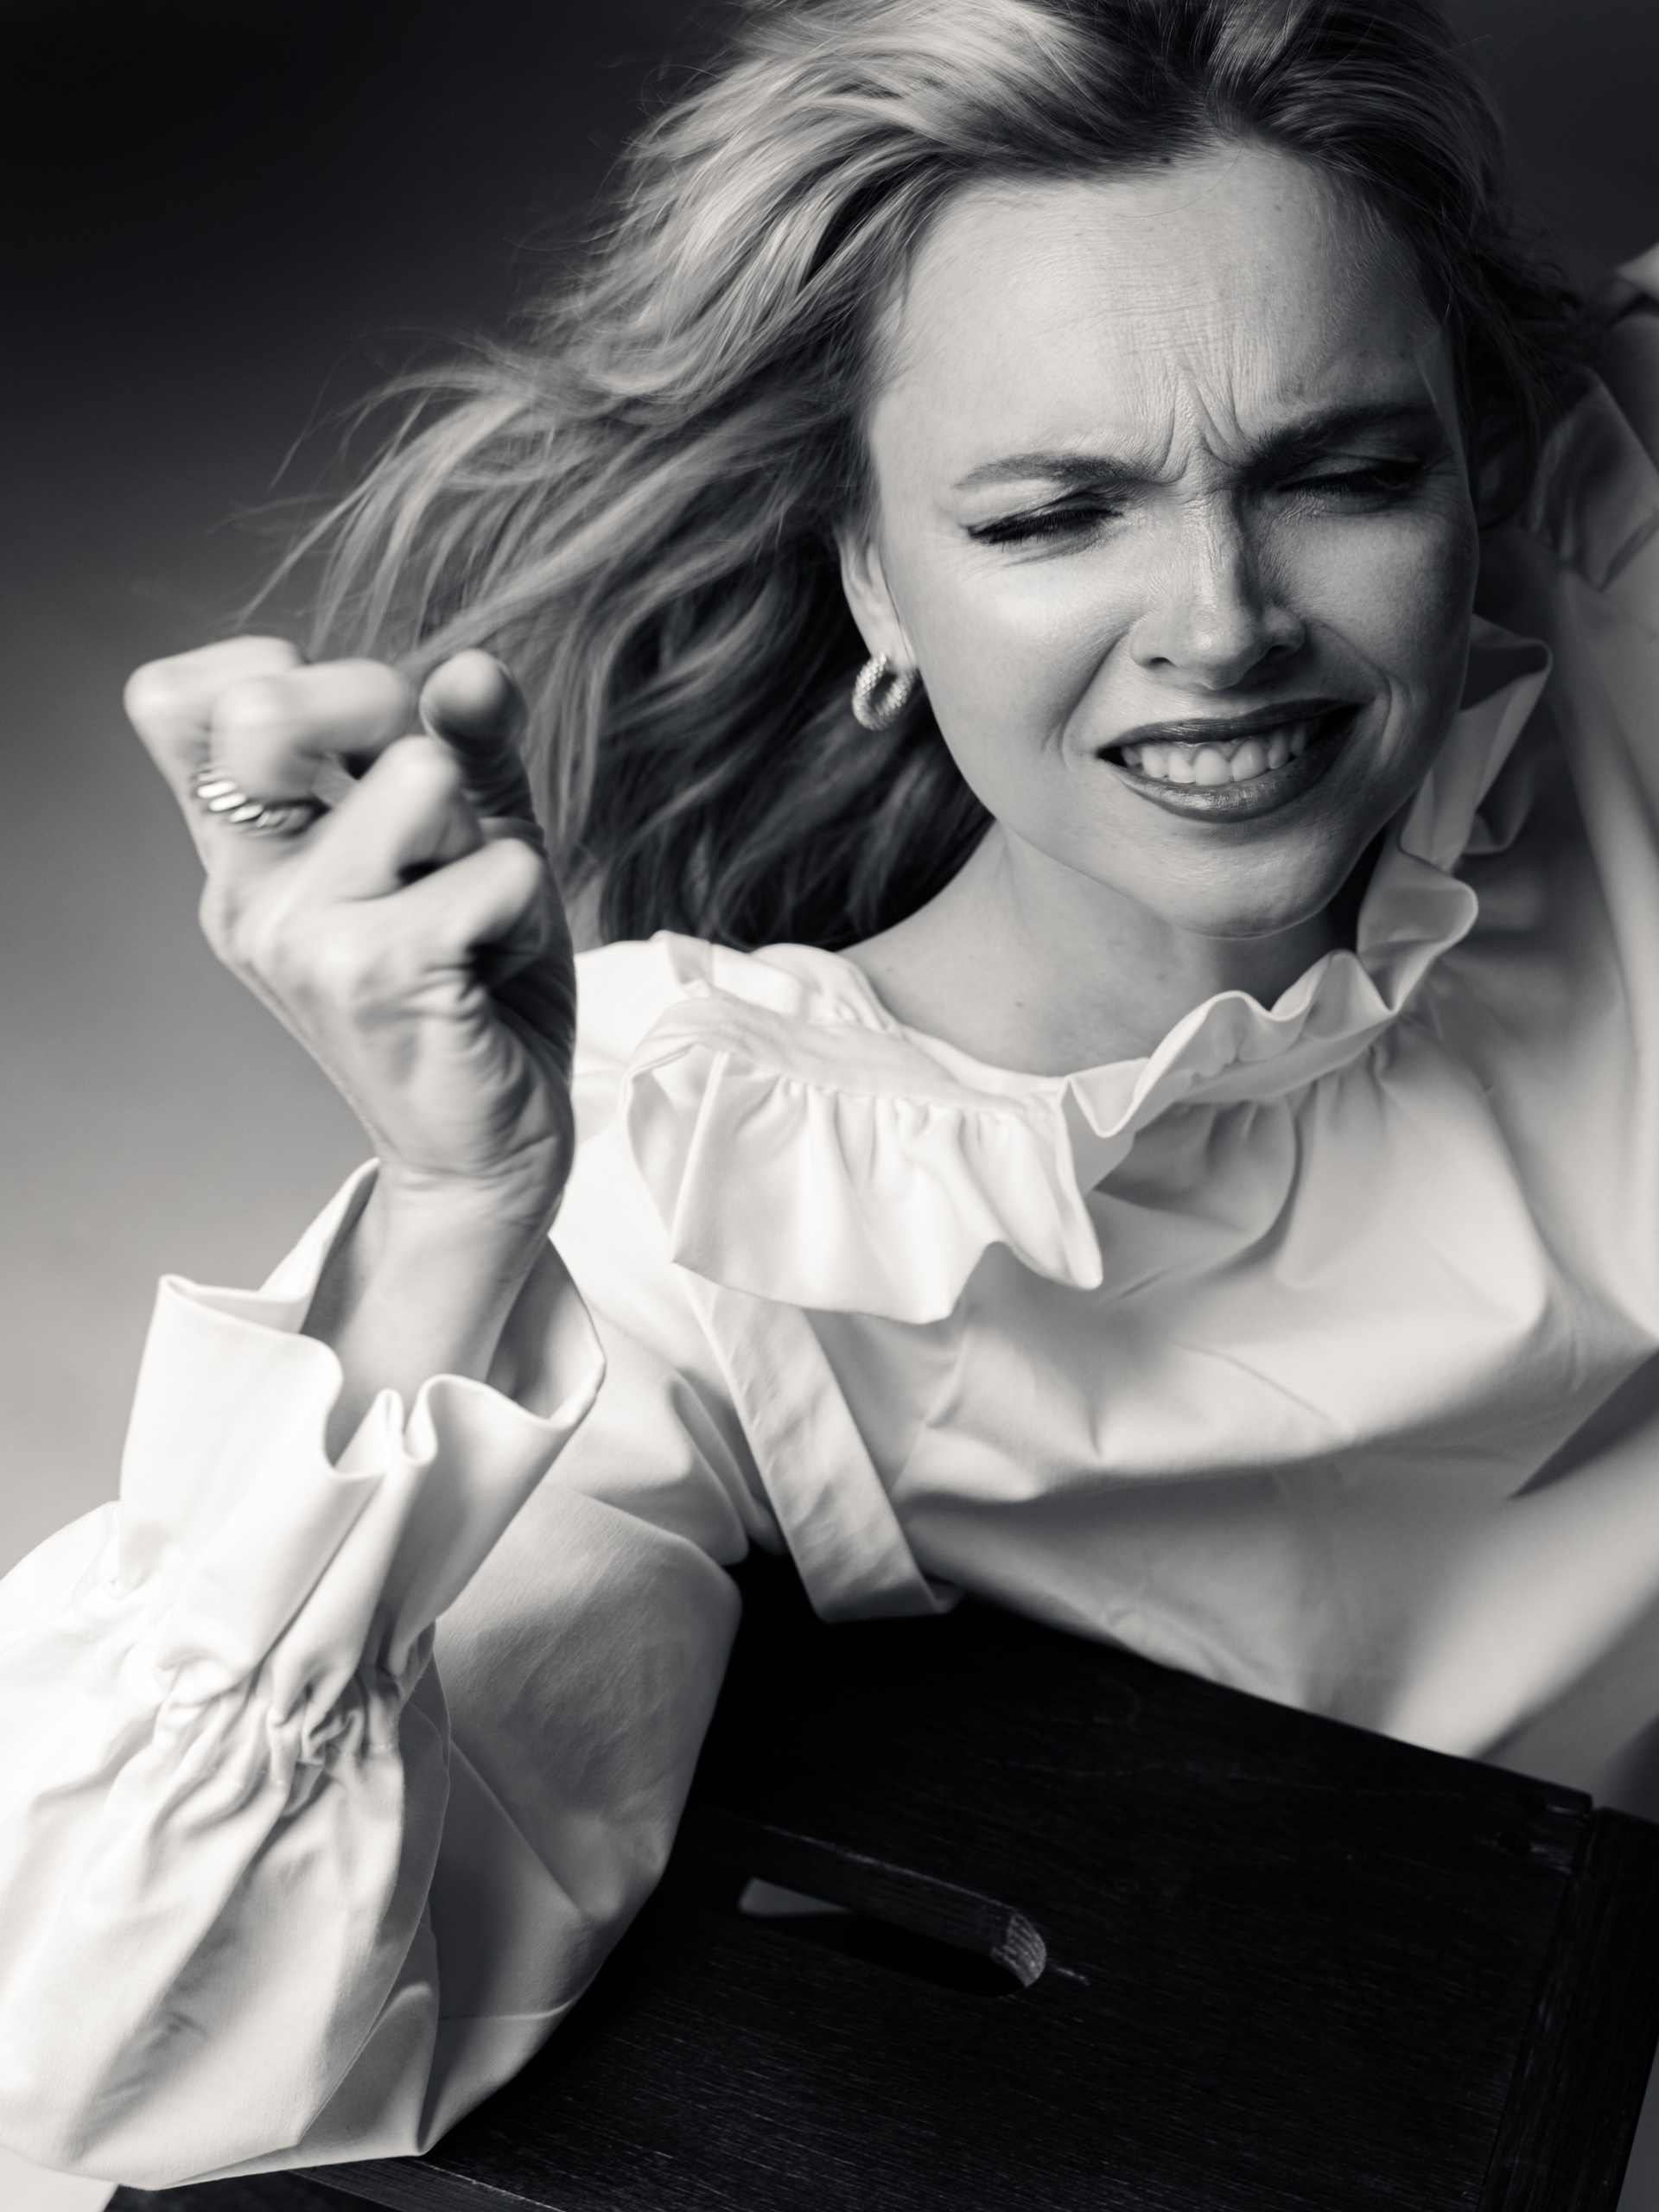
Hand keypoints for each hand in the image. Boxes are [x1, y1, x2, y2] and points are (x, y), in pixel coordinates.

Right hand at [126, 638, 577, 1437]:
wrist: (488, 1151)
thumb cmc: (476, 995)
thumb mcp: (470, 847)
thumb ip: (470, 750)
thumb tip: (475, 670)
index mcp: (245, 852)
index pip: (181, 700)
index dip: (278, 674)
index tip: (358, 738)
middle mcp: (246, 888)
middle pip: (269, 703)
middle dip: (387, 716)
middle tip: (441, 812)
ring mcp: (298, 931)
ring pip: (421, 774)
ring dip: (487, 836)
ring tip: (478, 917)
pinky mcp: (375, 970)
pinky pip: (494, 863)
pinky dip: (528, 904)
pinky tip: (498, 963)